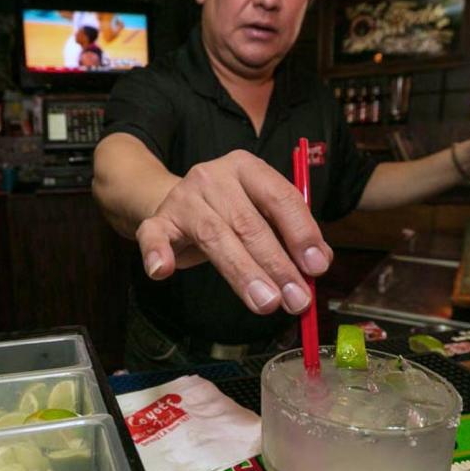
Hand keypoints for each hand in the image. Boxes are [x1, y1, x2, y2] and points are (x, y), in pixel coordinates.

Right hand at [134, 150, 333, 315]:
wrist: (178, 203)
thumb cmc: (230, 211)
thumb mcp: (263, 213)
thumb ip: (289, 234)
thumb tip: (316, 265)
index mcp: (247, 167)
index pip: (279, 196)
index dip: (301, 232)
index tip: (316, 266)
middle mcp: (214, 176)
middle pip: (249, 223)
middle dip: (276, 265)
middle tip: (296, 299)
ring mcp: (183, 198)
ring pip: (215, 237)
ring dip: (243, 273)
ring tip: (266, 303)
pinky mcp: (157, 220)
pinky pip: (153, 236)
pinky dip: (156, 254)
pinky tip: (163, 272)